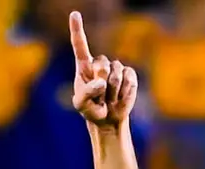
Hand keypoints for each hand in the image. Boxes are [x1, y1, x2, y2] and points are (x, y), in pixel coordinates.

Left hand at [69, 11, 137, 127]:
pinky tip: (119, 97)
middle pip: (101, 65)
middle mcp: (100, 63)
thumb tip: (101, 82)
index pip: (80, 45)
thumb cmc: (91, 110)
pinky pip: (128, 80)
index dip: (77, 29)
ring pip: (116, 74)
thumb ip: (86, 93)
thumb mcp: (81, 105)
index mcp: (84, 66)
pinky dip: (124, 93)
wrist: (108, 119)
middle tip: (99, 96)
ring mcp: (116, 67)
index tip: (74, 14)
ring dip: (112, 92)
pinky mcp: (129, 74)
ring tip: (109, 99)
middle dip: (101, 82)